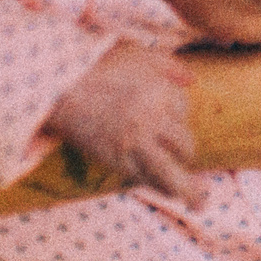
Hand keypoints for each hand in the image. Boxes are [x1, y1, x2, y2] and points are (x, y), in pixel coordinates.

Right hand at [46, 39, 202, 206]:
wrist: (60, 92)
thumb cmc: (100, 69)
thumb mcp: (138, 55)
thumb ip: (169, 66)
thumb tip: (192, 81)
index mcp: (158, 93)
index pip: (184, 109)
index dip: (178, 114)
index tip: (170, 117)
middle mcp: (151, 120)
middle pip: (184, 143)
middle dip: (187, 152)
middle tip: (186, 158)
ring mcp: (134, 143)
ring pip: (168, 171)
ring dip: (188, 190)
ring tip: (200, 206)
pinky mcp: (117, 160)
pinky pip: (144, 178)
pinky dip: (160, 187)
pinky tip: (171, 194)